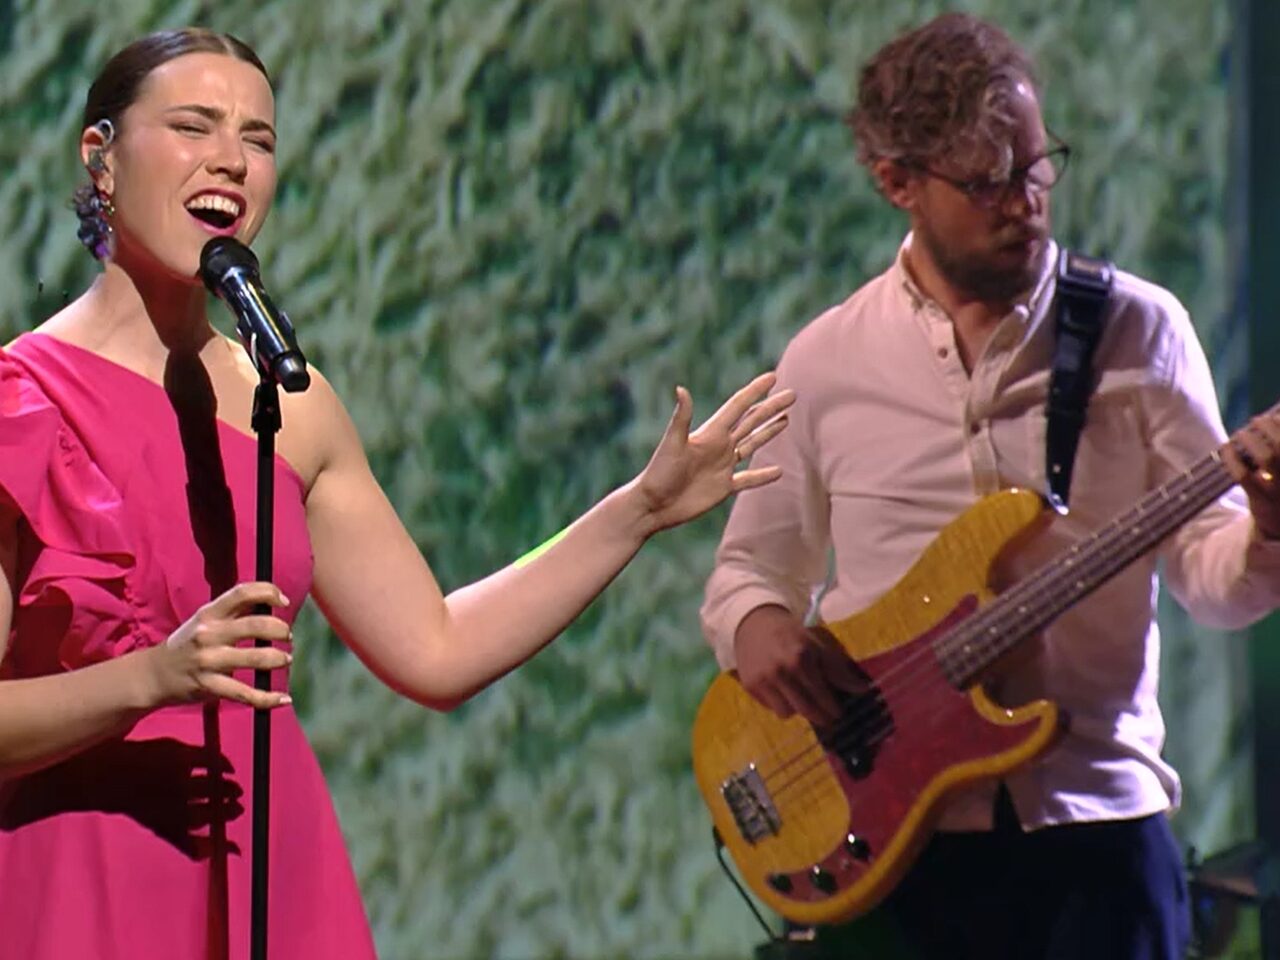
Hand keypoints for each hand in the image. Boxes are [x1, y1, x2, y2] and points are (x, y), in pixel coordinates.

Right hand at [144, 582, 293, 709]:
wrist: (154, 674)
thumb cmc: (189, 643)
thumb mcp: (206, 621)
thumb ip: (235, 612)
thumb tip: (274, 602)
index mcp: (209, 614)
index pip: (242, 592)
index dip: (268, 592)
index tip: (284, 602)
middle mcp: (209, 634)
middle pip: (256, 625)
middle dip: (281, 630)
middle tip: (287, 636)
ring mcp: (208, 661)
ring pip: (256, 658)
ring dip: (278, 659)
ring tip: (285, 659)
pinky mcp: (209, 686)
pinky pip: (245, 694)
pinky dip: (268, 698)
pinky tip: (283, 698)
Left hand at [633, 372, 794, 532]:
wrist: (652, 505)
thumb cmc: (658, 473)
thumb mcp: (672, 443)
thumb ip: (681, 418)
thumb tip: (681, 388)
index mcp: (710, 433)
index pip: (738, 406)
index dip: (755, 390)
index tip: (773, 376)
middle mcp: (719, 446)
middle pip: (751, 421)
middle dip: (771, 407)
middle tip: (791, 394)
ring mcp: (722, 466)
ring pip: (752, 444)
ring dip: (769, 432)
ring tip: (786, 419)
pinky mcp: (723, 487)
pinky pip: (749, 479)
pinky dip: (763, 475)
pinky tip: (779, 471)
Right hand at [733, 605, 867, 727]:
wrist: (754, 623)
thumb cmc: (791, 633)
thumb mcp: (816, 644)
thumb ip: (837, 669)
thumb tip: (862, 690)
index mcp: (800, 659)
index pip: (821, 694)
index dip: (832, 708)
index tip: (839, 714)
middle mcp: (780, 672)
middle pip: (805, 709)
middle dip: (820, 718)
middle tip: (829, 720)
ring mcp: (763, 680)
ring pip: (785, 713)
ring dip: (797, 711)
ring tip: (803, 702)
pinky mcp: (750, 685)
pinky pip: (770, 707)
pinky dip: (780, 703)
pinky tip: (784, 693)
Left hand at [1223, 411, 1279, 538]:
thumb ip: (1277, 450)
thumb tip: (1272, 416)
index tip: (1274, 414)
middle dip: (1268, 426)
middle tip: (1256, 420)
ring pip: (1267, 457)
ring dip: (1251, 439)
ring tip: (1241, 432)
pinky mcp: (1261, 501)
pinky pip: (1243, 475)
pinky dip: (1232, 458)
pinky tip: (1226, 448)